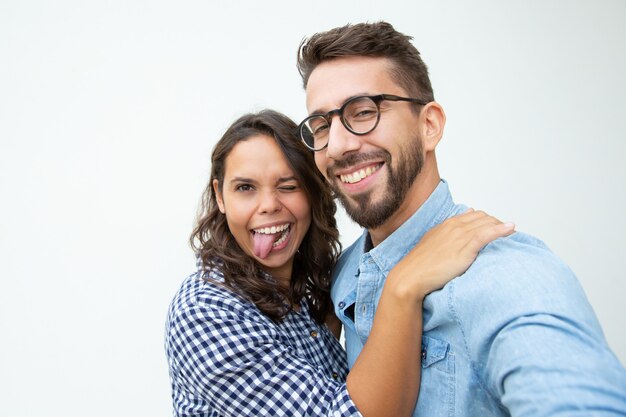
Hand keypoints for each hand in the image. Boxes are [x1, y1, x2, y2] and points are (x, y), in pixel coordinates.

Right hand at [387, 209, 514, 300]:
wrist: (412, 276)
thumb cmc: (421, 264)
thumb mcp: (434, 242)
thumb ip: (448, 232)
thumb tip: (465, 220)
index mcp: (447, 224)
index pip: (474, 215)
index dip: (487, 221)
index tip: (495, 228)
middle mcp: (455, 226)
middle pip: (483, 218)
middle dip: (496, 223)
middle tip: (506, 233)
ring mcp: (460, 235)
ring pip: (487, 224)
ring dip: (501, 226)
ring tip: (513, 232)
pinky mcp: (465, 247)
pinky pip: (487, 234)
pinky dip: (501, 230)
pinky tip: (511, 229)